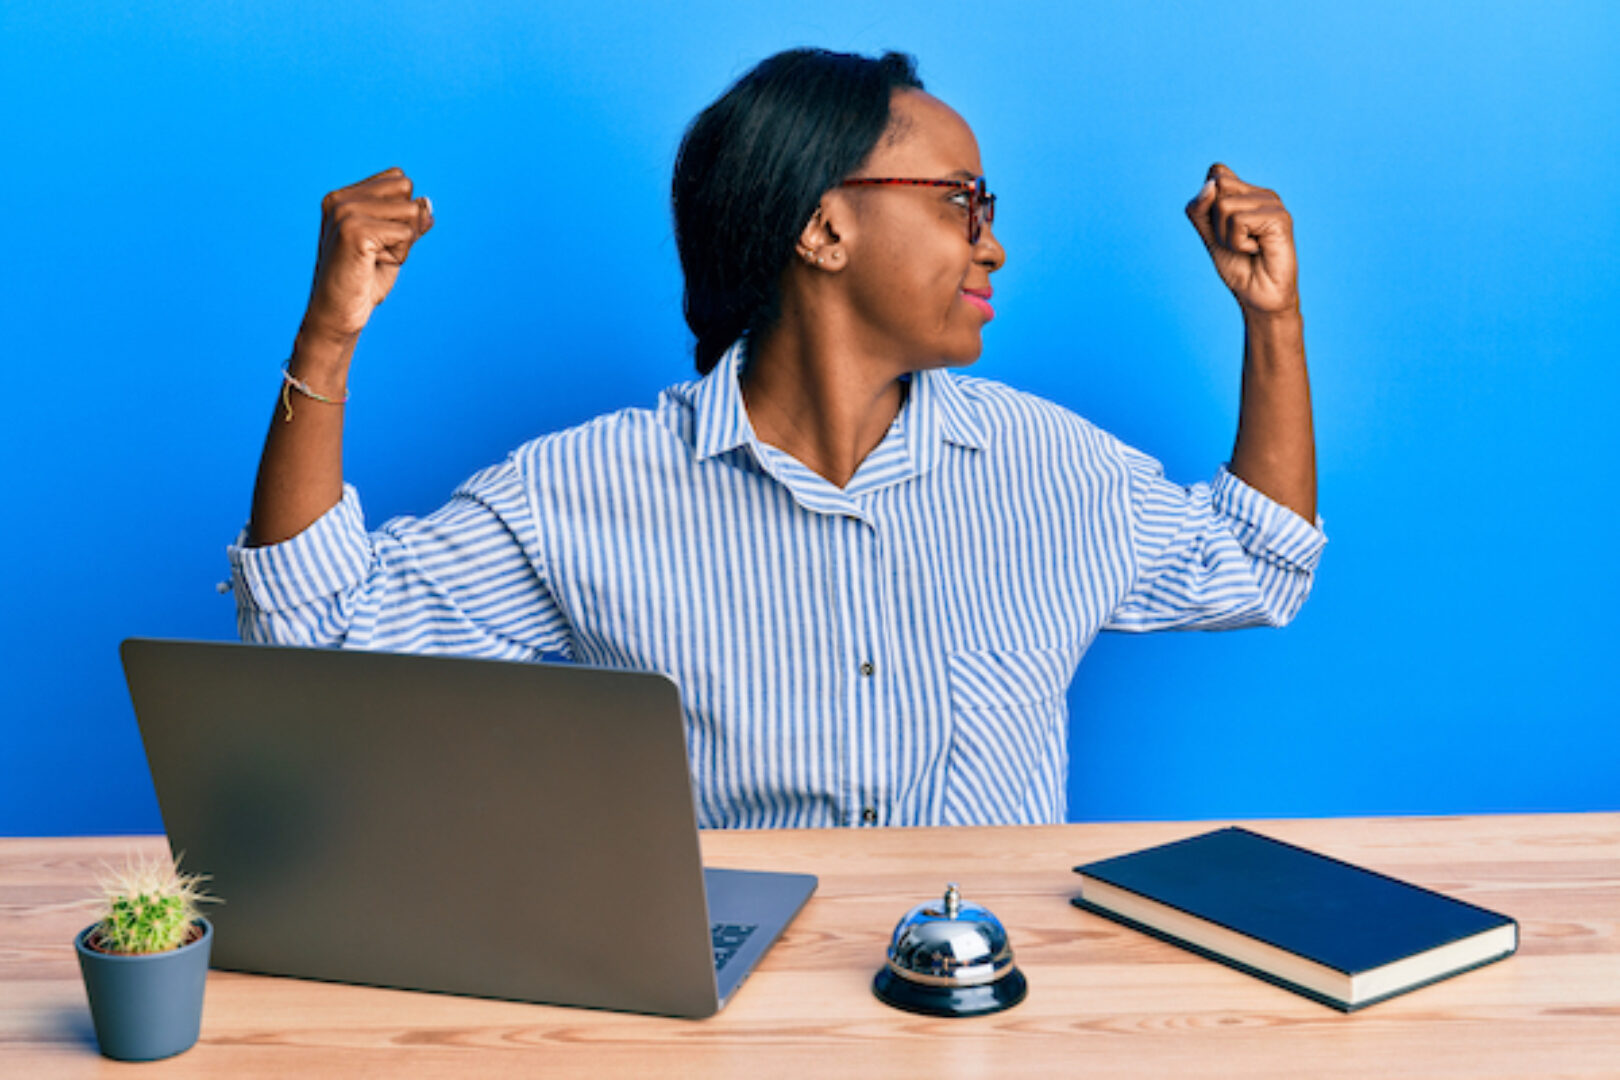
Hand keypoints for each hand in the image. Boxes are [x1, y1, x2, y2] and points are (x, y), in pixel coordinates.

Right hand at [300, 167, 434, 344]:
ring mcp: (345, 212)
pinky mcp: (354, 230)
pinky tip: (372, 266)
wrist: (336, 315)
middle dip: (405, 224)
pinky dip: (399, 255)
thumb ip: (408, 222)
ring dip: (403, 243)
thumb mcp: (392, 246)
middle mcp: (341, 198)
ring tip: (374, 260)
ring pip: (410, 212)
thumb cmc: (362, 283)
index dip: (403, 213)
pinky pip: (406, 234)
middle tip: (379, 252)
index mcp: (343, 196)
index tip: (378, 240)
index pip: (398, 180)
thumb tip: (428, 203)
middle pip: (406, 189)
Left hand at [1185, 163, 1296, 315]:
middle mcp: (1261, 193)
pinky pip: (1239, 221)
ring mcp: (1273, 203)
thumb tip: (1210, 185)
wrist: (1257, 297)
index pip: (1216, 174)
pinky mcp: (1279, 217)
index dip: (1207, 204)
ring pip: (1224, 206)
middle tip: (1235, 242)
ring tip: (1246, 248)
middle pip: (1216, 187)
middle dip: (1215, 222)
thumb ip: (1200, 209)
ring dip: (1227, 236)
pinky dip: (1238, 243)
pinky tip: (1256, 250)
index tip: (1222, 230)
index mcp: (1246, 192)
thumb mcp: (1209, 235)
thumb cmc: (1238, 267)